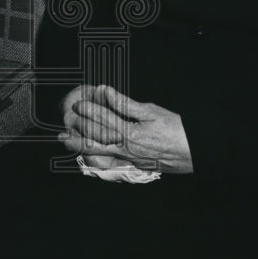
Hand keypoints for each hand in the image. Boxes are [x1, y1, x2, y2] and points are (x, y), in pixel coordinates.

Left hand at [58, 84, 193, 173]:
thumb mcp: (151, 111)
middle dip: (77, 134)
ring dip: (81, 148)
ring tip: (67, 141)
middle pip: (95, 142)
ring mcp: (130, 160)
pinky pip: (111, 164)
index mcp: (130, 133)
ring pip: (100, 155)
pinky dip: (96, 159)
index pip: (104, 120)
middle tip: (62, 128)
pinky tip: (88, 156)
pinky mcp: (135, 166)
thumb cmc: (176, 130)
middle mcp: (127, 149)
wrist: (195, 152)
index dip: (89, 110)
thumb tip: (106, 92)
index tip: (78, 104)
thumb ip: (125, 104)